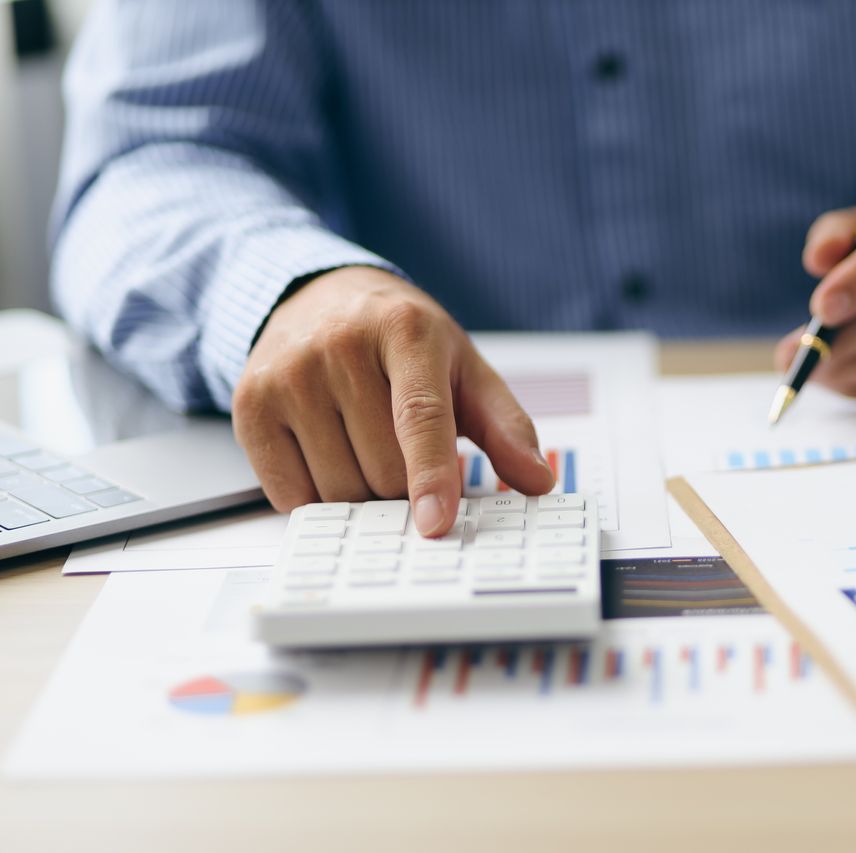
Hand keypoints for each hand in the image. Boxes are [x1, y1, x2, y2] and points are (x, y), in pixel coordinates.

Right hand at [232, 267, 554, 534]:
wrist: (319, 296)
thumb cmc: (402, 342)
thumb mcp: (464, 369)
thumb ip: (506, 426)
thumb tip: (539, 480)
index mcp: (405, 331)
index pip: (420, 416)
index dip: (431, 476)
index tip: (436, 523)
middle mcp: (339, 346)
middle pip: (381, 468)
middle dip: (402, 487)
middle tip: (403, 456)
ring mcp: (288, 373)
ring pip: (336, 488)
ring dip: (361, 494)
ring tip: (364, 449)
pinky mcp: (249, 403)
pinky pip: (287, 492)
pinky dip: (315, 496)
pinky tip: (328, 457)